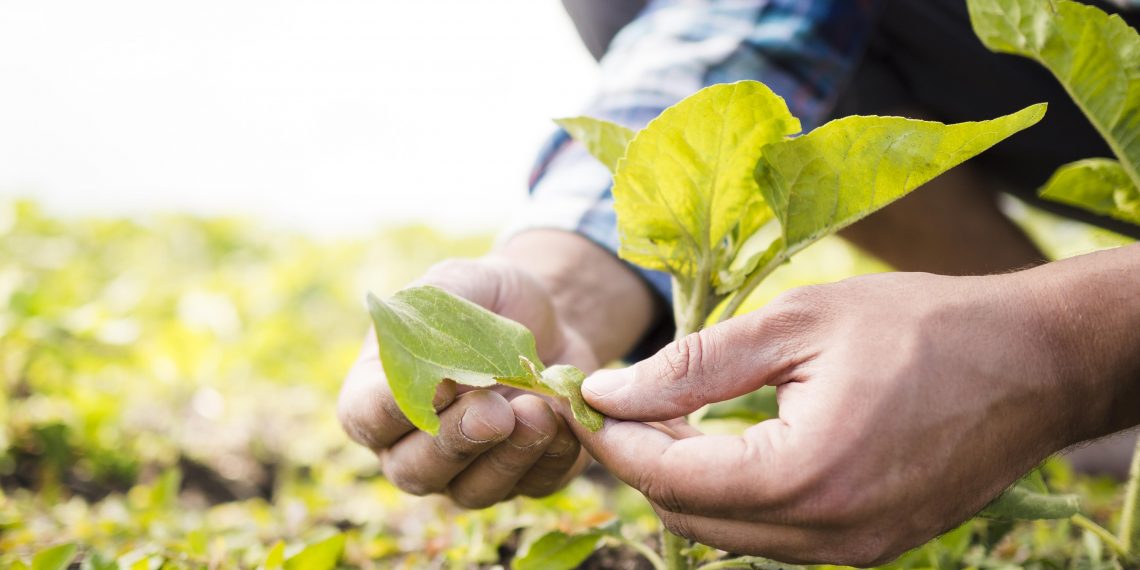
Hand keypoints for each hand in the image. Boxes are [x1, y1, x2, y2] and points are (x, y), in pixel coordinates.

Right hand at [338, 257, 596, 507]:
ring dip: (507, 457)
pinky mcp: (523, 479)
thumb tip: (436, 373)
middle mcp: (413, 446)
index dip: (395, 410)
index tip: (438, 385)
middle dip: (456, 441)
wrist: (549, 318)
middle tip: (494, 410)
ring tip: (538, 411)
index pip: (366, 418)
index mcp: (379, 395)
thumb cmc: (486, 300)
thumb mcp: (458, 283)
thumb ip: (432, 316)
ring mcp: (466, 471)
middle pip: (415, 471)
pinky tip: (564, 419)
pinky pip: (532, 485)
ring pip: (473, 491)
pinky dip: (551, 456)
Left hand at [573, 270, 1107, 565]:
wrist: (1035, 362)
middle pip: (689, 516)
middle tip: (615, 402)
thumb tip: (608, 391)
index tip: (582, 396)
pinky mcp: (870, 547)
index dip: (614, 437)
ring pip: (727, 532)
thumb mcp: (797, 324)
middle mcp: (828, 534)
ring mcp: (853, 551)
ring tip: (664, 415)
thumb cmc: (922, 325)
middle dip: (641, 460)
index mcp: (806, 475)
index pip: (670, 476)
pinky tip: (725, 442)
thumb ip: (694, 365)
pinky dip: (734, 493)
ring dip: (685, 480)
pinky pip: (773, 534)